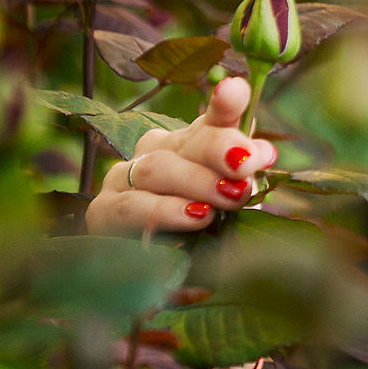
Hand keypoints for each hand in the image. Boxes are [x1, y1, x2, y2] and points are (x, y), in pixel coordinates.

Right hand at [84, 76, 277, 237]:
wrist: (148, 278)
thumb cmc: (197, 238)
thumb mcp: (227, 207)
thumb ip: (242, 178)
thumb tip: (263, 152)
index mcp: (190, 146)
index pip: (212, 119)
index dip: (225, 104)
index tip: (236, 90)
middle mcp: (156, 153)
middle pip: (187, 141)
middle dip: (219, 149)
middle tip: (247, 167)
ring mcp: (124, 179)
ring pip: (157, 169)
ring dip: (197, 182)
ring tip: (228, 197)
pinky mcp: (104, 211)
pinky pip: (132, 206)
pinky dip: (165, 211)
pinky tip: (194, 217)